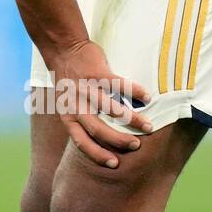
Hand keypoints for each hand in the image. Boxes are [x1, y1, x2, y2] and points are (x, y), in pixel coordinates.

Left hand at [44, 38, 154, 167]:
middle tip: (136, 145)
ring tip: (148, 126)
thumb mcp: (68, 102)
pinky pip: (117, 84)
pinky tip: (147, 97)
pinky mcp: (95, 72)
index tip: (114, 164)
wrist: (63, 47)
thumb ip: (81, 118)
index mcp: (67, 114)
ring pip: (110, 108)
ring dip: (131, 119)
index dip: (97, 154)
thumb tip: (102, 138)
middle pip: (97, 128)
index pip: (80, 140)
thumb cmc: (70, 80)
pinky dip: (133, 91)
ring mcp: (85, 88)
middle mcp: (75, 103)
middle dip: (118, 140)